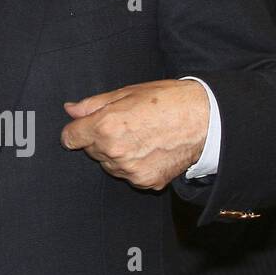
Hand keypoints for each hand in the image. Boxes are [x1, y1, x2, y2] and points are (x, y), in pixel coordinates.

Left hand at [60, 79, 209, 189]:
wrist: (205, 119)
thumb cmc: (165, 100)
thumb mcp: (125, 93)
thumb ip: (92, 105)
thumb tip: (70, 110)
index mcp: (105, 127)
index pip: (70, 138)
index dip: (74, 131)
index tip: (81, 128)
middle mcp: (115, 152)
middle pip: (90, 150)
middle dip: (98, 139)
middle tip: (123, 125)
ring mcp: (131, 170)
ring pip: (108, 164)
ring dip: (115, 154)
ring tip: (139, 136)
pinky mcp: (147, 181)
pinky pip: (129, 175)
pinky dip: (134, 165)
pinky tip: (150, 150)